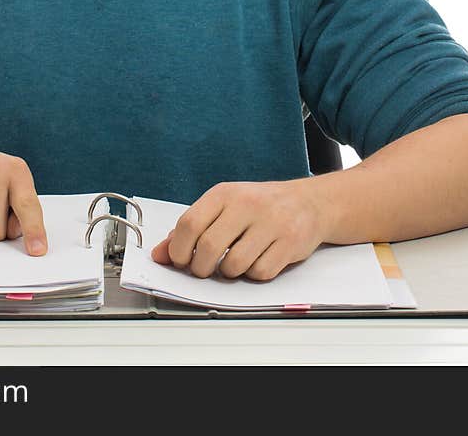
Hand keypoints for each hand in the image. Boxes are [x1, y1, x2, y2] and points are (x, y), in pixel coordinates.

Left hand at [150, 180, 325, 279]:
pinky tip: (256, 261)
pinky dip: (254, 274)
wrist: (308, 202)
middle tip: (204, 269)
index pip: (189, 223)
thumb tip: (160, 254)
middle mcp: (246, 204)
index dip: (179, 250)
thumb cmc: (259, 206)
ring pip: (234, 265)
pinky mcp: (289, 242)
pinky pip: (260, 272)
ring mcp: (270, 223)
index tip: (180, 260)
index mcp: (224, 194)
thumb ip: (190, 229)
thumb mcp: (223, 207)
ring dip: (229, 272)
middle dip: (201, 268)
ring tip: (234, 262)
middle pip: (209, 248)